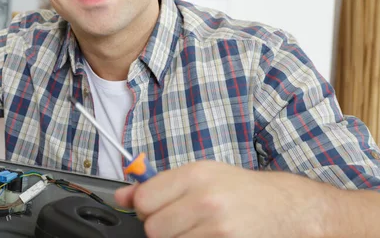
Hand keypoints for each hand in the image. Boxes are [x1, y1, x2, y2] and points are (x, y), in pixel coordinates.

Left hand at [115, 160, 326, 237]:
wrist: (285, 208)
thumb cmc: (239, 189)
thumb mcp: (200, 175)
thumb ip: (157, 185)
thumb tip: (120, 197)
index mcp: (196, 175)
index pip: (143, 199)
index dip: (144, 206)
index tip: (153, 206)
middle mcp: (206, 200)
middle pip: (153, 227)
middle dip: (160, 226)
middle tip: (178, 220)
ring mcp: (218, 229)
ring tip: (196, 228)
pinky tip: (206, 236)